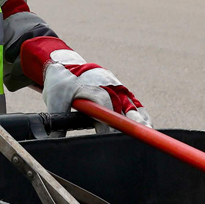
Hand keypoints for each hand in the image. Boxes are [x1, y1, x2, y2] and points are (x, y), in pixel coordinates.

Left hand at [20, 36, 149, 127]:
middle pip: (126, 110)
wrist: (64, 63)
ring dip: (141, 118)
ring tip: (149, 131)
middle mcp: (110, 88)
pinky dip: (140, 112)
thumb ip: (58, 122)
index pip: (109, 113)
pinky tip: (146, 123)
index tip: (116, 140)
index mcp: (96, 91)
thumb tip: (56, 141)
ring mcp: (115, 87)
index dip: (113, 129)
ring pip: (133, 104)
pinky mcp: (117, 88)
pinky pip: (132, 101)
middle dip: (136, 124)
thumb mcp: (55, 100)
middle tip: (144, 134)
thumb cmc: (61, 81)